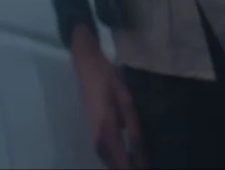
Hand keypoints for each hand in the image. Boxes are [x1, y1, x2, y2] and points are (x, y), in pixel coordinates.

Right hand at [70, 26, 145, 168]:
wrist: (86, 66)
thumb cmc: (108, 78)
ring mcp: (92, 129)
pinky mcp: (92, 125)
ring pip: (104, 154)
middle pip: (110, 157)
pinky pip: (102, 147)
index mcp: (106, 124)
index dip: (130, 165)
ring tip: (132, 167)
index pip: (120, 152)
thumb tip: (137, 142)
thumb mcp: (125, 98)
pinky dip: (111, 156)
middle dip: (123, 167)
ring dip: (117, 163)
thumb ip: (131, 121)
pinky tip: (118, 158)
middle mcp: (97, 131)